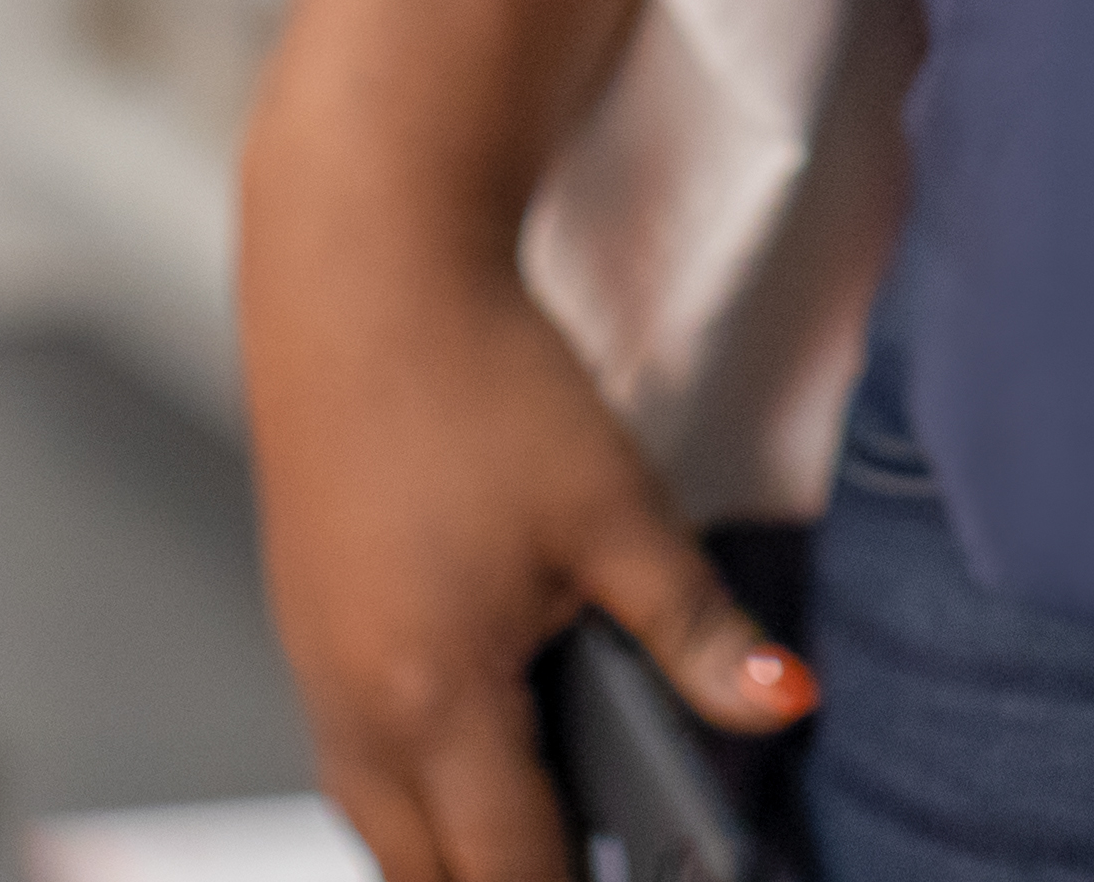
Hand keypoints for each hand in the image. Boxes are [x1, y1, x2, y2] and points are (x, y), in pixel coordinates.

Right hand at [242, 0, 806, 881]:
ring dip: (462, 855)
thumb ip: (700, 630)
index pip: (512, 877)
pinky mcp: (308, 641)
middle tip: (599, 863)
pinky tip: (484, 768)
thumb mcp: (614, 509)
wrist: (360, 273)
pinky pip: (362, 774)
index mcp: (433, 698)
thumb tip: (786, 705)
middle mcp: (356, 712)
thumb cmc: (474, 381)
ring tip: (549, 841)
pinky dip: (424, 799)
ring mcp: (318, 680)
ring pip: (387, 837)